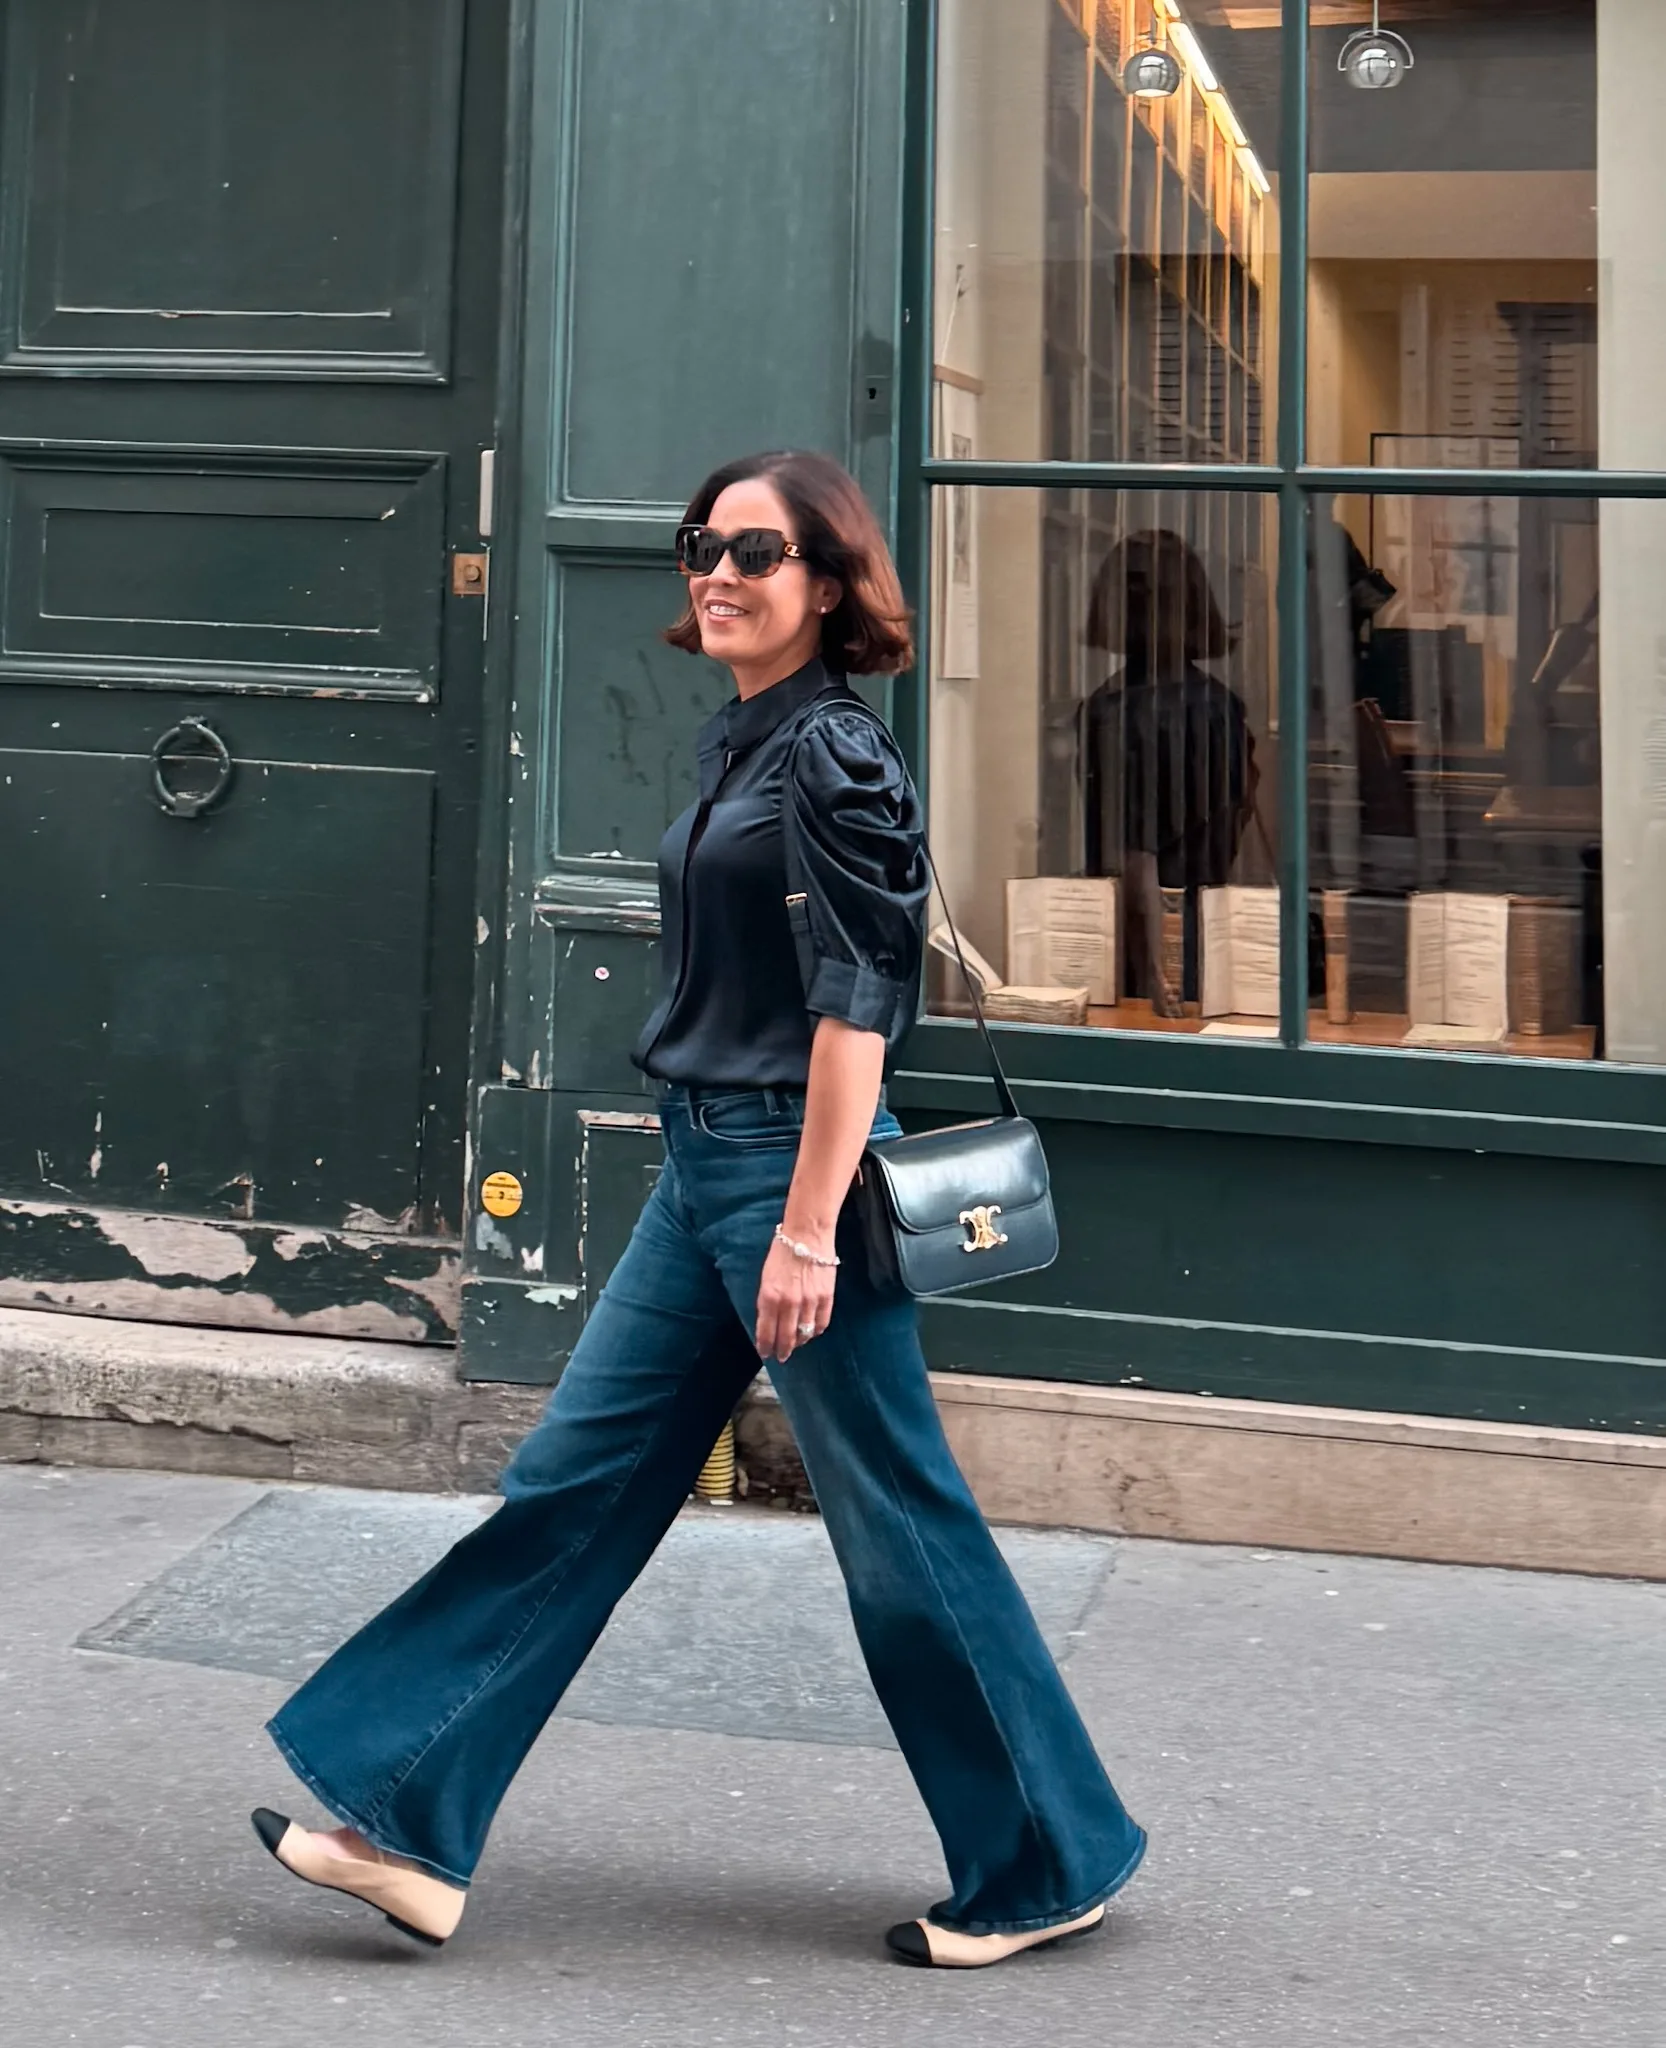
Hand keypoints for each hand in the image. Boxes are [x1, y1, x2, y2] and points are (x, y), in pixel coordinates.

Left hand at [755, 1232, 836, 1362]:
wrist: (807, 1234)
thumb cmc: (782, 1253)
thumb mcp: (766, 1278)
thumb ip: (767, 1301)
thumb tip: (770, 1322)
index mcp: (769, 1297)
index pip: (766, 1332)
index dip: (765, 1346)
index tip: (765, 1354)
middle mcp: (788, 1303)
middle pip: (786, 1338)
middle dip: (782, 1350)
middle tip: (780, 1357)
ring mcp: (809, 1302)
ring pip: (804, 1334)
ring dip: (799, 1342)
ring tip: (796, 1344)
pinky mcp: (826, 1298)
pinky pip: (821, 1324)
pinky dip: (815, 1331)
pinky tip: (810, 1332)